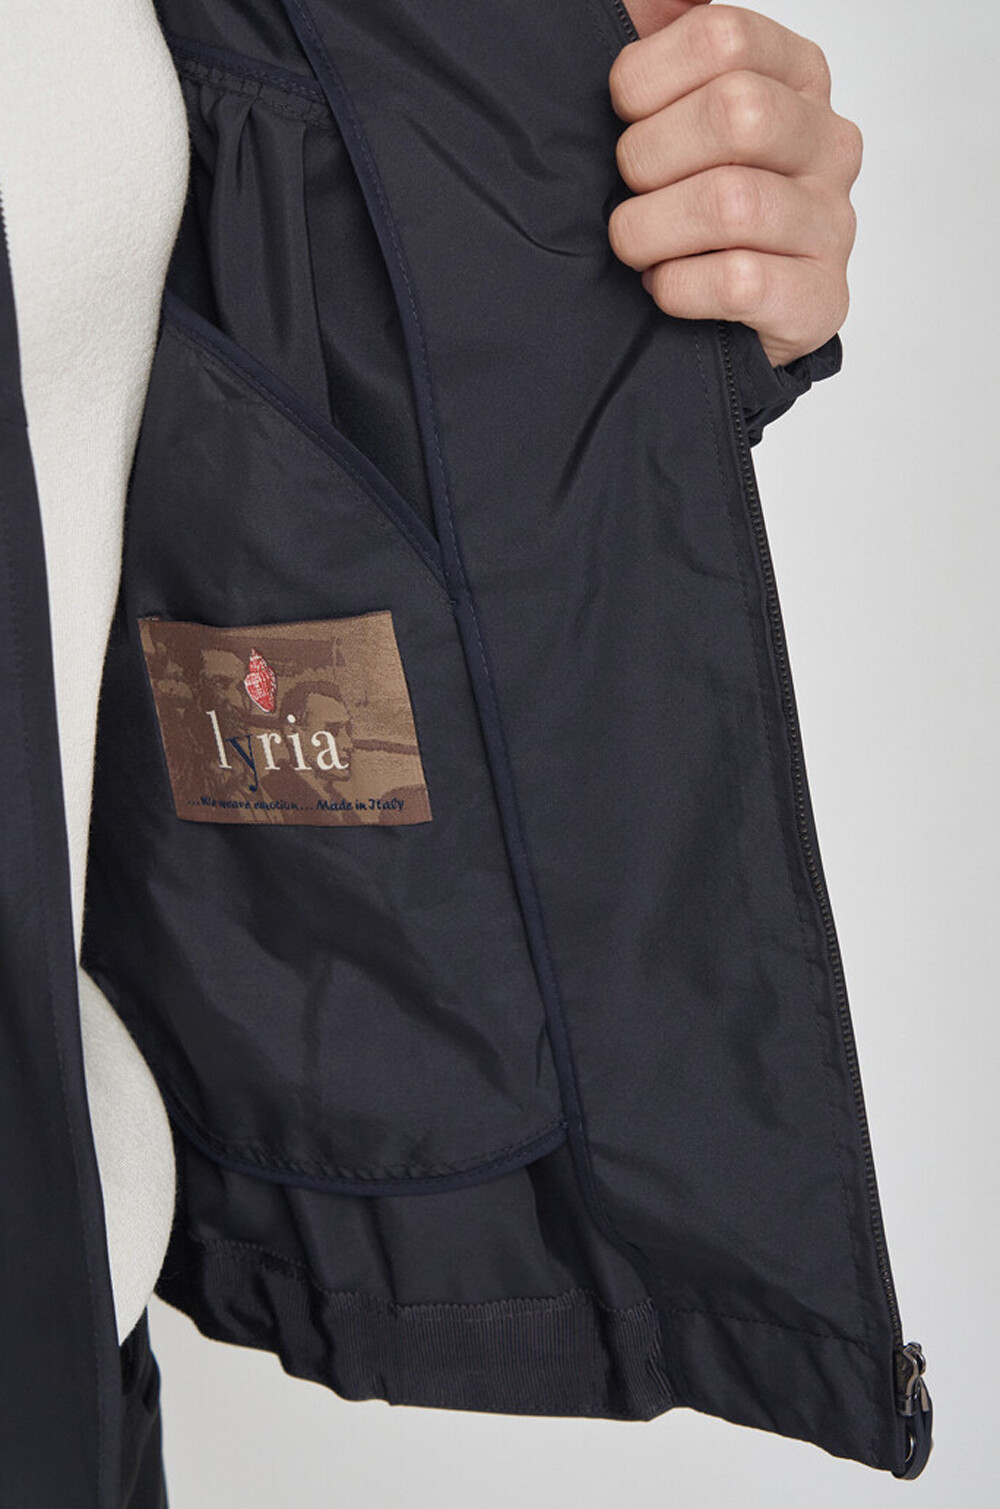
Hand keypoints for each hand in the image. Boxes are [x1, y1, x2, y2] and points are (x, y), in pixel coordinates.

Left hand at [606, 2, 862, 368]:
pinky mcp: (820, 299)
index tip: (625, 118)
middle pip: (736, 113)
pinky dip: (678, 287)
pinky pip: (739, 282)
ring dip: (652, 229)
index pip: (721, 37)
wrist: (719, 325)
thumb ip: (666, 37)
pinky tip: (665, 287)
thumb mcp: (669, 109)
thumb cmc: (683, 208)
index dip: (646, 79)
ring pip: (732, 202)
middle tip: (630, 191)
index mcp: (796, 77)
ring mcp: (832, 224)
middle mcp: (827, 143)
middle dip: (649, 157)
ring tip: (637, 246)